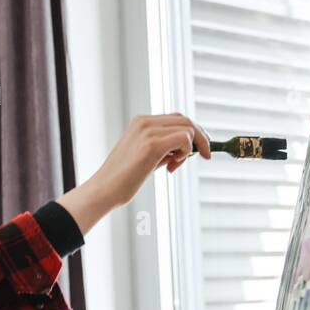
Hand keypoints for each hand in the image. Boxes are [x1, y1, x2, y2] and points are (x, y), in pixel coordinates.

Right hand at [56, 112, 209, 235]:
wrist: (104, 191)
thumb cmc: (122, 180)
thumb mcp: (144, 158)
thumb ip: (163, 150)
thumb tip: (185, 150)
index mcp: (141, 122)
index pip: (176, 118)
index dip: (192, 132)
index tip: (198, 149)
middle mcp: (145, 122)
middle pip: (185, 120)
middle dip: (200, 138)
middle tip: (205, 155)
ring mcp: (148, 132)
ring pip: (188, 128)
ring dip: (191, 148)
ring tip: (175, 166)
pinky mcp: (152, 145)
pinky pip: (184, 139)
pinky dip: (186, 152)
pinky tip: (173, 166)